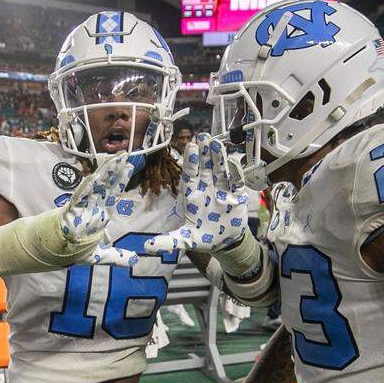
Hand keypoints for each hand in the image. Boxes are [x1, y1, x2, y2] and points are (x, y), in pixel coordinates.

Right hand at [60, 152, 141, 266]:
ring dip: (103, 174)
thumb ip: (115, 257)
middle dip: (114, 172)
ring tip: (112, 160)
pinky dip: (84, 189)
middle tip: (124, 155)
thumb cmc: (73, 250)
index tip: (128, 166)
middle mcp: (91, 210)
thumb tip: (134, 261)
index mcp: (100, 217)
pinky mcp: (69, 213)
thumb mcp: (97, 256)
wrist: (53, 254)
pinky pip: (78, 200)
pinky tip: (92, 178)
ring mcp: (80, 210)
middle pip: (105, 187)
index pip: (112, 195)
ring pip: (93, 188)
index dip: (120, 181)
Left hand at [145, 134, 249, 255]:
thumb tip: (147, 247)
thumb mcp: (185, 240)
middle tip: (203, 135)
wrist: (225, 243)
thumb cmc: (203, 238)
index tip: (191, 146)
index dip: (191, 161)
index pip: (190, 175)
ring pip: (220, 170)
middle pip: (205, 167)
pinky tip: (234, 161)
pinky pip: (236, 181)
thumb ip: (168, 242)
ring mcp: (221, 190)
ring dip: (219, 157)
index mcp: (192, 195)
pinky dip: (236, 172)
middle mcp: (206, 189)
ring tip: (217, 143)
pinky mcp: (236, 196)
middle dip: (204, 153)